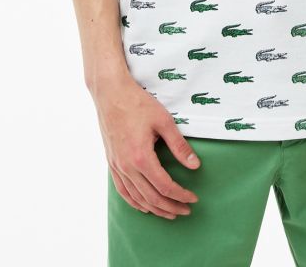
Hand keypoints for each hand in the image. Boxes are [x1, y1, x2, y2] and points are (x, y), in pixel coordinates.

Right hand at [92, 74, 201, 219]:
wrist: (110, 93)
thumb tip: (195, 165)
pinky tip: (143, 206)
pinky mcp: (111, 162)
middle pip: (151, 198)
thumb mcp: (164, 121)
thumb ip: (179, 146)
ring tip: (169, 213)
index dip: (181, 196)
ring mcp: (117, 166)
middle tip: (185, 211)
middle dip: (170, 207)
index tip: (193, 199)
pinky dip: (134, 202)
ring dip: (154, 209)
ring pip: (136, 198)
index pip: (165, 187)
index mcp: (141, 157)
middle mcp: (127, 167)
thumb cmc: (137, 103)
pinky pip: (122, 190)